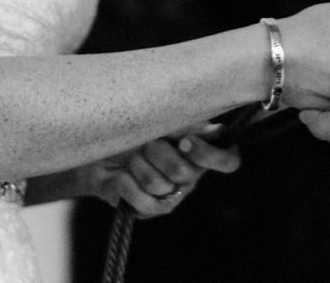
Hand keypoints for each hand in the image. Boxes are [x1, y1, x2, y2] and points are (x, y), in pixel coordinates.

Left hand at [82, 128, 240, 218]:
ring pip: (159, 184)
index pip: (228, 160)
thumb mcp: (161, 120)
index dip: (209, 155)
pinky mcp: (151, 209)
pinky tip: (122, 174)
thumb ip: (188, 125)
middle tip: (147, 143)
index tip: (184, 142)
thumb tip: (216, 131)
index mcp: (201, 150)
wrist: (101, 149)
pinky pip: (142, 200)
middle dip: (158, 152)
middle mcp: (191, 175)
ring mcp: (172, 194)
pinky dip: (126, 182)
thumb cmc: (136, 129)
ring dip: (138, 164)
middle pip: (184, 171)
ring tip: (132, 157)